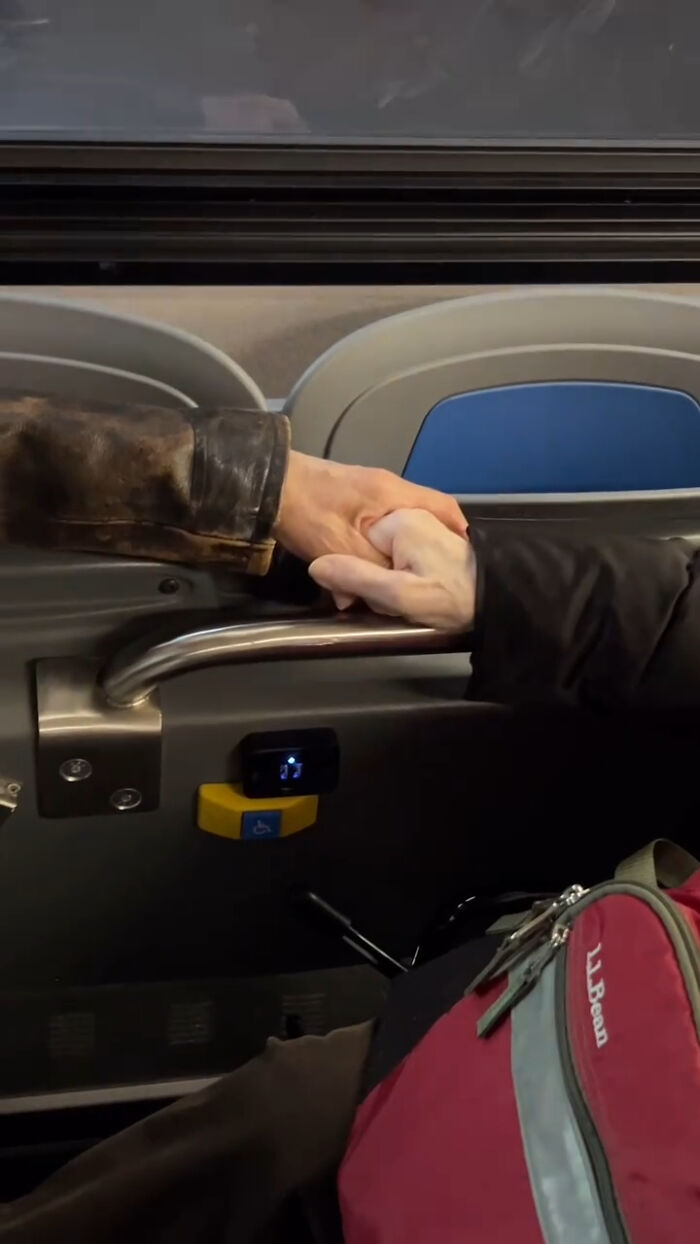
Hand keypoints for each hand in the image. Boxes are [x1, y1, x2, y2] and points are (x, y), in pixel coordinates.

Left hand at [274, 452, 466, 568]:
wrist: (265, 485)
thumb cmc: (304, 509)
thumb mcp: (339, 546)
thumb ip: (364, 571)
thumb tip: (371, 598)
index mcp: (392, 493)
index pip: (443, 507)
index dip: (457, 532)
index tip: (464, 557)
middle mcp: (386, 487)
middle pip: (421, 518)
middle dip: (423, 548)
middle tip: (430, 575)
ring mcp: (367, 491)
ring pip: (394, 526)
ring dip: (393, 552)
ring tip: (397, 578)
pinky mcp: (350, 498)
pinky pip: (373, 526)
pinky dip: (373, 547)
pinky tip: (364, 568)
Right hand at [309, 509, 475, 631]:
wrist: (497, 602)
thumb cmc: (452, 598)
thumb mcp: (398, 594)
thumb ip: (356, 578)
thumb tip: (317, 567)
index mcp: (399, 521)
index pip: (353, 546)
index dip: (356, 577)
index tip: (371, 599)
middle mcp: (411, 515)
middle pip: (368, 552)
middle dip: (376, 582)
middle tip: (398, 603)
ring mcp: (424, 527)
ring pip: (385, 560)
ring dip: (390, 584)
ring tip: (411, 601)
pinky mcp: (433, 541)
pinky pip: (402, 560)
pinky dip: (404, 579)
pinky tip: (419, 594)